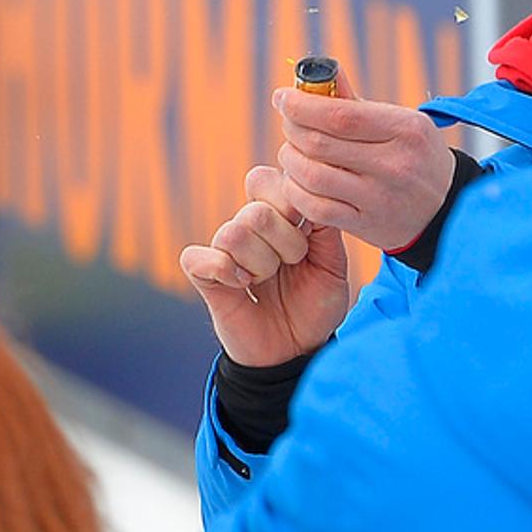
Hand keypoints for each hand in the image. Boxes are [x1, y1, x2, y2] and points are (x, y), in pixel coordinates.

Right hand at [180, 165, 351, 365]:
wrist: (297, 351)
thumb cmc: (315, 307)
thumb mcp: (333, 266)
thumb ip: (324, 228)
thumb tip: (307, 196)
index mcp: (276, 217)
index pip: (265, 180)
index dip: (288, 204)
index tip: (308, 234)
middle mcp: (246, 229)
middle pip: (255, 211)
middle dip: (285, 244)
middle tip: (293, 265)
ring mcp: (223, 252)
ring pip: (232, 234)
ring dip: (260, 264)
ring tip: (268, 281)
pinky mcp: (205, 277)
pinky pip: (197, 258)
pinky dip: (224, 271)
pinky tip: (242, 287)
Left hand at [271, 87, 457, 251]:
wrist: (447, 207)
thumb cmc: (414, 156)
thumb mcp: (400, 123)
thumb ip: (356, 102)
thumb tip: (319, 74)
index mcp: (404, 130)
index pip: (340, 115)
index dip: (301, 105)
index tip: (282, 97)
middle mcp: (394, 164)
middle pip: (319, 143)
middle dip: (292, 129)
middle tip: (288, 123)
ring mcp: (379, 198)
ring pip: (311, 175)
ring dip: (290, 159)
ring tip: (292, 151)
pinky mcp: (366, 224)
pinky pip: (314, 207)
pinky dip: (295, 191)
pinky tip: (297, 180)